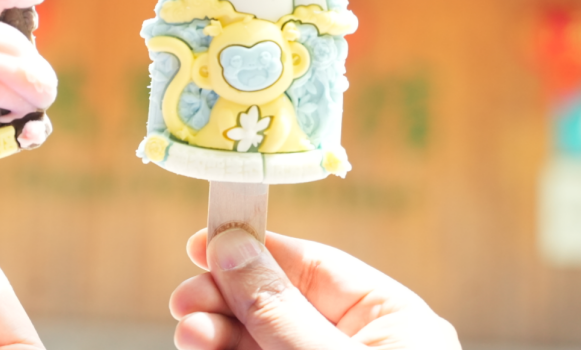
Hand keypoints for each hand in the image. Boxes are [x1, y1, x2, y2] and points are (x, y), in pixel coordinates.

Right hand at [169, 228, 459, 349]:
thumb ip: (279, 308)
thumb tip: (232, 246)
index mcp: (395, 322)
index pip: (315, 267)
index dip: (255, 250)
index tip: (203, 242)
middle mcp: (362, 344)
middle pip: (280, 303)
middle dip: (227, 298)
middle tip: (184, 300)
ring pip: (261, 338)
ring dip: (218, 331)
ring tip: (188, 331)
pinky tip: (202, 348)